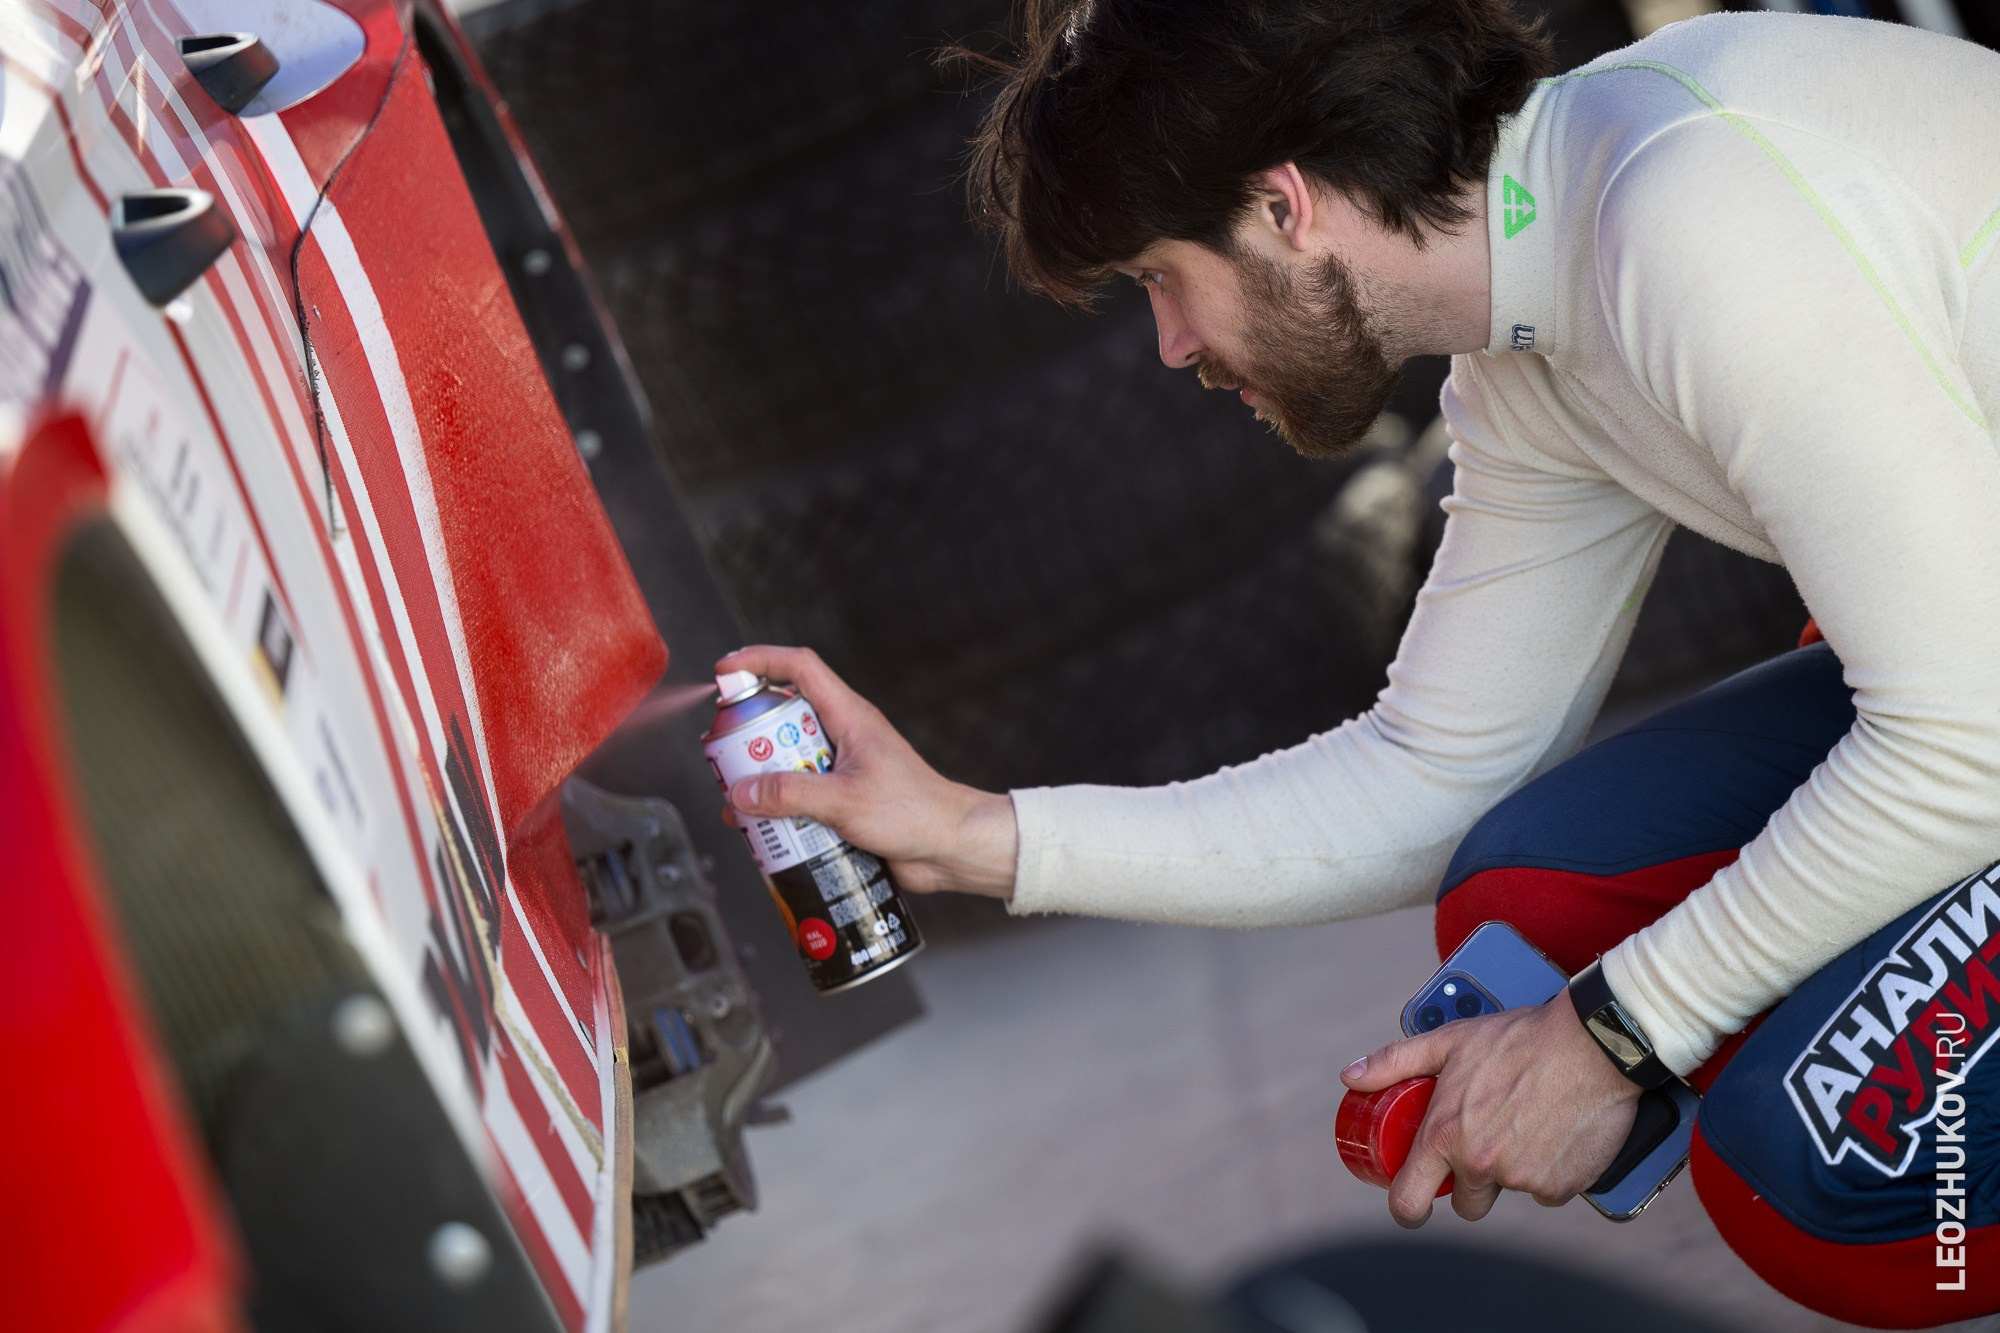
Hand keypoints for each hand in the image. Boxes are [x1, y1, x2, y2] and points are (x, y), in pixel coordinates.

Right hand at [714, 646, 1018, 899]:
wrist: (950, 848)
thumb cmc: (915, 813)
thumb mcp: (845, 801)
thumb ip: (791, 794)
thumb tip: (742, 791)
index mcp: (850, 717)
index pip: (801, 668)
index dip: (761, 660)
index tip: (724, 670)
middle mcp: (843, 735)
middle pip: (784, 717)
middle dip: (749, 734)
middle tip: (721, 755)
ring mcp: (842, 767)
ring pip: (788, 761)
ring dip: (761, 779)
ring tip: (738, 804)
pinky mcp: (842, 799)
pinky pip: (800, 795)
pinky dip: (778, 808)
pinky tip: (763, 832)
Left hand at [1340, 995, 1643, 1225]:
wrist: (1591, 1044)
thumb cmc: (1519, 1039)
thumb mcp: (1448, 1042)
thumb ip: (1395, 1062)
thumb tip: (1351, 1076)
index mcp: (1446, 1136)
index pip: (1409, 1199)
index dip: (1406, 1208)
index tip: (1412, 1205)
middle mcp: (1482, 1163)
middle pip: (1466, 1203)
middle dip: (1471, 1183)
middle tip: (1483, 1143)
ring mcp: (1523, 1179)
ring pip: (1510, 1191)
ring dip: (1512, 1170)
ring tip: (1524, 1124)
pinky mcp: (1563, 1185)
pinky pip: (1548, 1190)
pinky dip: (1549, 1171)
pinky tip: (1553, 1133)